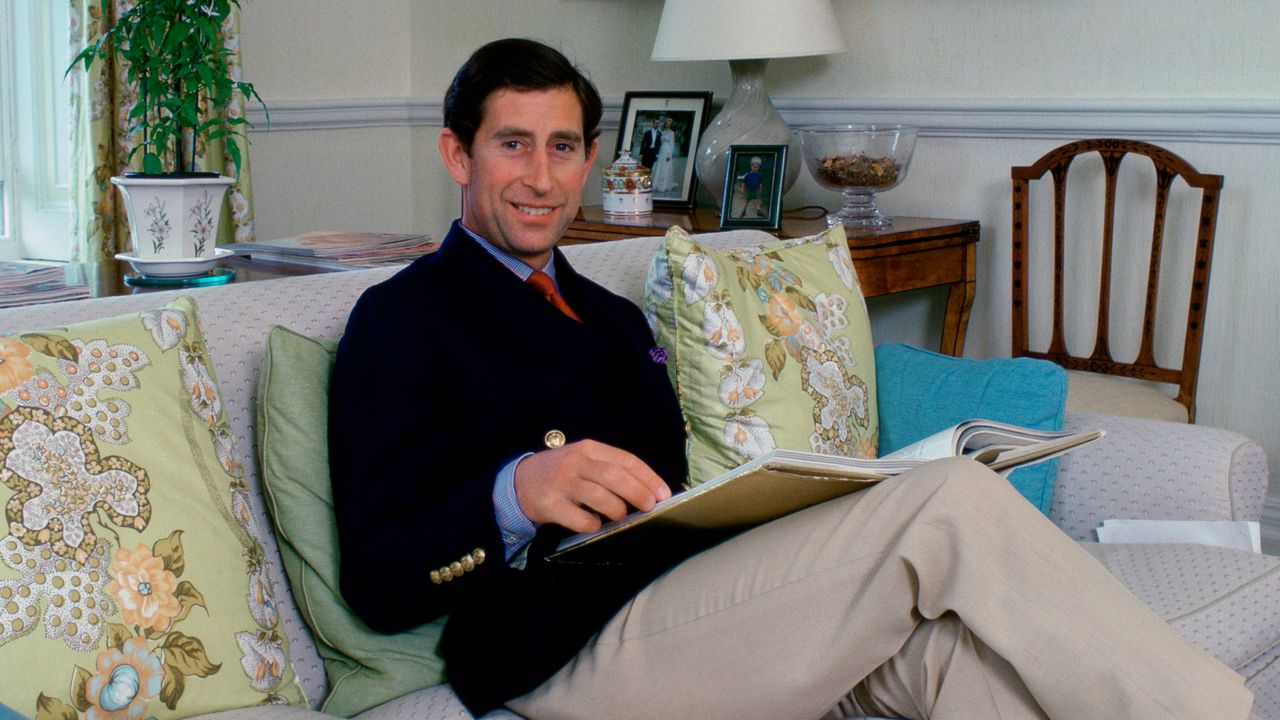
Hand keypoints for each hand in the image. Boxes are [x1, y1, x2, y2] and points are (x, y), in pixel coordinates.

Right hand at [514, 440, 671, 533]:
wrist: (518, 482)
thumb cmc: (561, 474)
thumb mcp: (582, 460)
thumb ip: (609, 469)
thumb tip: (647, 491)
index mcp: (589, 449)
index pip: (625, 460)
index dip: (648, 477)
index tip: (664, 493)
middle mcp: (576, 462)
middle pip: (615, 477)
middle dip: (639, 493)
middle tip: (650, 507)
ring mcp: (562, 483)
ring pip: (600, 498)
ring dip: (617, 510)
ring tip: (620, 516)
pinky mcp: (550, 504)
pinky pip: (581, 519)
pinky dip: (594, 525)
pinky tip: (594, 524)